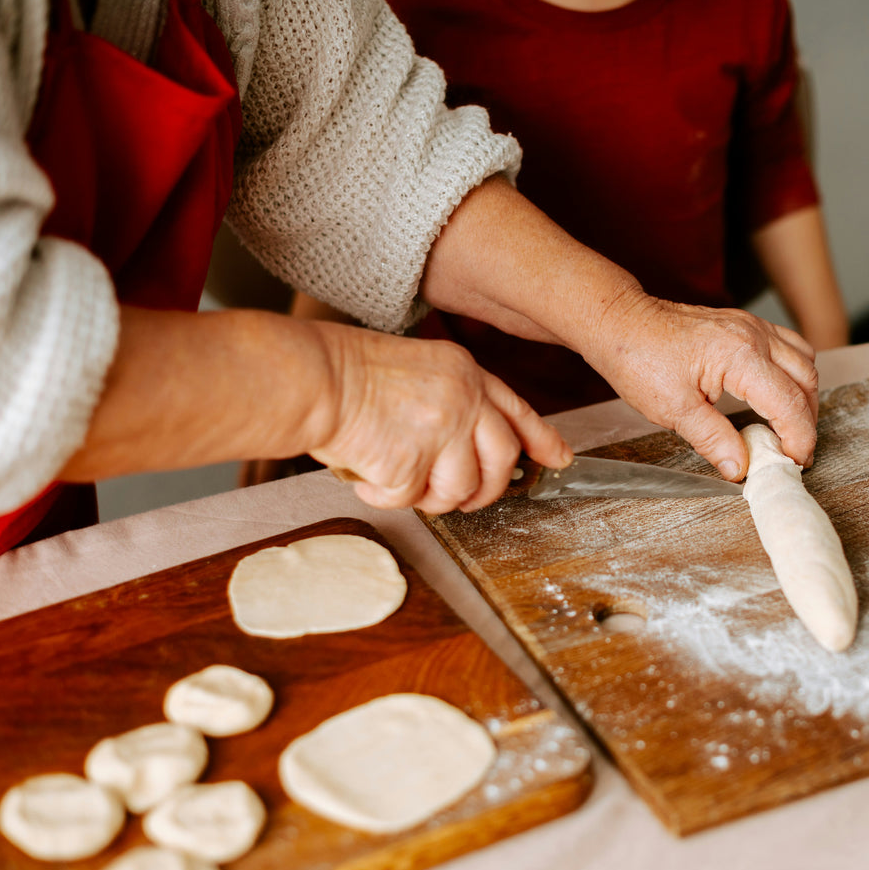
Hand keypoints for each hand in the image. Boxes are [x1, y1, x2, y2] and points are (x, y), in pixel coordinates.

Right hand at [310, 327, 571, 513]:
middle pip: (501, 461)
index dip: (542, 440)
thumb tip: (472, 449)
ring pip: (460, 490)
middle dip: (485, 490)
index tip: (557, 460)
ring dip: (430, 497)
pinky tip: (368, 474)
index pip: (518, 411)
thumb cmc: (347, 373)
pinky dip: (385, 496)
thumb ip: (453, 402)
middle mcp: (463, 399)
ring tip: (398, 479)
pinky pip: (410, 500)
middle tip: (463, 499)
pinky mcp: (413, 462)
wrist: (312, 378)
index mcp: (465, 372)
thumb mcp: (418, 369)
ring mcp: (441, 431)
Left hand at [581, 294, 818, 479]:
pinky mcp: (744, 324)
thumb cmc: (638, 358)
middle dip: (806, 421)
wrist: (620, 323)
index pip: (789, 403)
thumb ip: (712, 439)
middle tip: (794, 453)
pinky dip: (793, 373)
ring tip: (790, 428)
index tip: (794, 463)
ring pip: (803, 360)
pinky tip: (779, 394)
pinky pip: (788, 345)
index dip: (799, 438)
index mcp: (740, 356)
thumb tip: (739, 467)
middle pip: (806, 381)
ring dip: (804, 396)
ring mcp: (752, 326)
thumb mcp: (673, 409)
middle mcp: (754, 335)